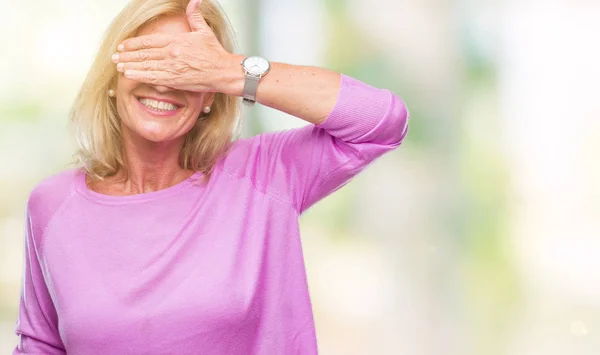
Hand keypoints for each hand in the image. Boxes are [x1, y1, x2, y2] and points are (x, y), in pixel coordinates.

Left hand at [112, 0, 230, 92]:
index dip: (133, 43)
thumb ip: (194, 15)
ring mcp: (172, 67)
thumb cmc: (215, 54)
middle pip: (144, 54)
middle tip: (115, 57)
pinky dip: (139, 76)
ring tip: (119, 66)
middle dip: (127, 55)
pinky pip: (153, 77)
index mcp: (176, 41)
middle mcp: (171, 53)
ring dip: (130, 65)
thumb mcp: (204, 31)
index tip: (123, 45)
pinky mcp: (175, 80)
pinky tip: (129, 75)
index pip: (149, 41)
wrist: (223, 71)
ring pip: (145, 65)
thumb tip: (195, 0)